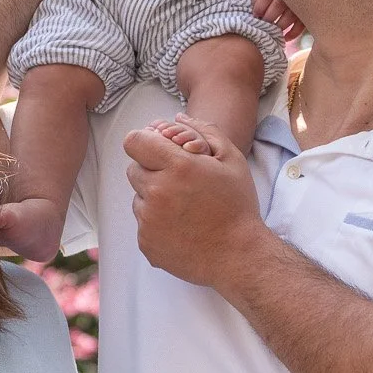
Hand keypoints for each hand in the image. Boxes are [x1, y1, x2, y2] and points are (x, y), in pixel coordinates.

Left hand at [123, 117, 267, 290]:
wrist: (238, 256)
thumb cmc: (237, 206)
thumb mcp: (231, 159)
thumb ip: (204, 131)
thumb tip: (177, 116)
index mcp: (177, 167)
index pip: (134, 141)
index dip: (146, 143)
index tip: (159, 152)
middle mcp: (156, 192)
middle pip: (134, 169)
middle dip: (152, 171)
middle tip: (179, 183)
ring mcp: (148, 221)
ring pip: (138, 198)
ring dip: (154, 198)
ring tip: (183, 208)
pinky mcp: (146, 243)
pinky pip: (142, 224)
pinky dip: (156, 223)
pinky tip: (181, 227)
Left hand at [252, 0, 304, 42]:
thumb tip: (254, 7)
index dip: (259, 7)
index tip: (255, 15)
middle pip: (277, 6)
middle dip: (268, 17)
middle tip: (264, 23)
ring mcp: (301, 2)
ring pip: (288, 17)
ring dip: (279, 25)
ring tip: (272, 30)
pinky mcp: (309, 12)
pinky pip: (301, 25)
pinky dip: (293, 33)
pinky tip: (286, 37)